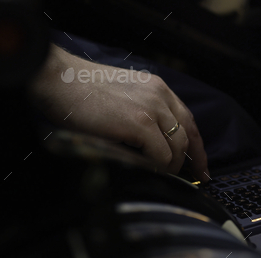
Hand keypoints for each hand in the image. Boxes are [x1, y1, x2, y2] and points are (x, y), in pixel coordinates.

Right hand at [31, 45, 208, 181]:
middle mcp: (160, 95)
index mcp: (157, 87)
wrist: (60, 81)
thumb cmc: (82, 90)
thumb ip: (143, 111)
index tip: (200, 165)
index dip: (197, 145)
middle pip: (186, 135)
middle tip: (188, 178)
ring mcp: (151, 109)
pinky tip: (148, 171)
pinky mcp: (140, 124)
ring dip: (170, 166)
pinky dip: (157, 167)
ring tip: (159, 175)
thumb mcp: (124, 94)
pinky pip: (160, 155)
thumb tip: (153, 142)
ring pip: (176, 148)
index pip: (187, 119)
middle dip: (190, 160)